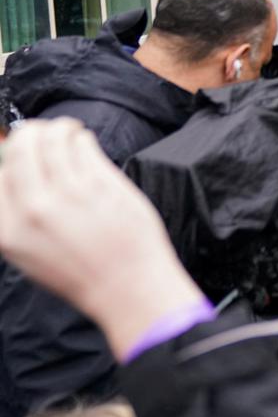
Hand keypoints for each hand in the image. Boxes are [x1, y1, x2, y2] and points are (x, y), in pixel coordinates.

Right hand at [0, 120, 205, 360]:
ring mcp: (70, 194)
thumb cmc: (80, 272)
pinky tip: (84, 142)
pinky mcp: (102, 185)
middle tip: (41, 132)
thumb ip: (15, 213)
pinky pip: (84, 145)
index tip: (17, 152)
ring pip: (54, 138)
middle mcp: (33, 209)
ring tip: (67, 131)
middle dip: (31, 131)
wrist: (127, 288)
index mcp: (8, 229)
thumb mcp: (28, 252)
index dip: (7, 157)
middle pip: (21, 146)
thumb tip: (10, 172)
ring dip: (59, 128)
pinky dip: (81, 138)